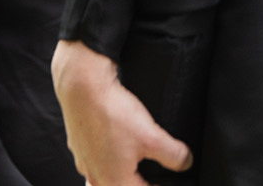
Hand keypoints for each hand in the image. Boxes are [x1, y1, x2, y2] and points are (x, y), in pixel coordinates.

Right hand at [53, 40, 193, 185]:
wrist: (82, 87)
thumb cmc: (111, 113)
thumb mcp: (151, 136)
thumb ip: (173, 154)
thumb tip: (185, 162)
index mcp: (114, 181)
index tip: (167, 181)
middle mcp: (95, 176)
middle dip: (136, 182)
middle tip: (150, 175)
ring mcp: (83, 160)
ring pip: (103, 177)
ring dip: (119, 174)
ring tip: (131, 164)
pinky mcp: (77, 143)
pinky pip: (93, 159)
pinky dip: (105, 157)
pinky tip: (113, 143)